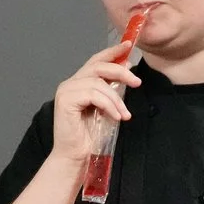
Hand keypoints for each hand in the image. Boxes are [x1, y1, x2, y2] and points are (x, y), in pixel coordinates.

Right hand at [49, 37, 140, 160]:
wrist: (76, 157)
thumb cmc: (90, 136)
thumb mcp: (106, 108)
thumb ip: (112, 90)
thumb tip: (128, 73)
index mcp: (79, 83)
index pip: (96, 60)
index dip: (112, 51)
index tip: (128, 46)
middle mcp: (70, 83)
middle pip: (98, 66)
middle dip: (120, 71)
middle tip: (137, 82)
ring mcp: (66, 91)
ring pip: (98, 82)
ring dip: (116, 99)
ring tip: (124, 114)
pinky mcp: (65, 100)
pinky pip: (93, 94)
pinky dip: (108, 105)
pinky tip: (116, 117)